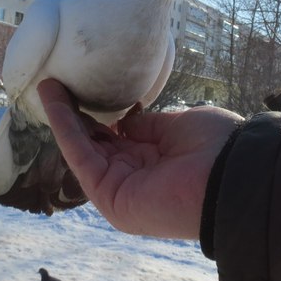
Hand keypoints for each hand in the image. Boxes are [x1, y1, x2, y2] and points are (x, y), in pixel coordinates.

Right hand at [37, 79, 242, 238]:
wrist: (233, 172)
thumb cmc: (216, 146)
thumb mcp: (177, 127)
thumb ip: (147, 126)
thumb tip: (124, 121)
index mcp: (156, 163)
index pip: (118, 139)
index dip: (98, 116)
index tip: (83, 90)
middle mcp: (136, 178)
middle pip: (95, 144)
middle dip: (75, 114)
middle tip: (57, 83)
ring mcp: (121, 189)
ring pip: (83, 149)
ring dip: (63, 117)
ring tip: (48, 86)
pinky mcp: (109, 197)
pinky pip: (82, 158)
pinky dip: (66, 129)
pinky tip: (55, 102)